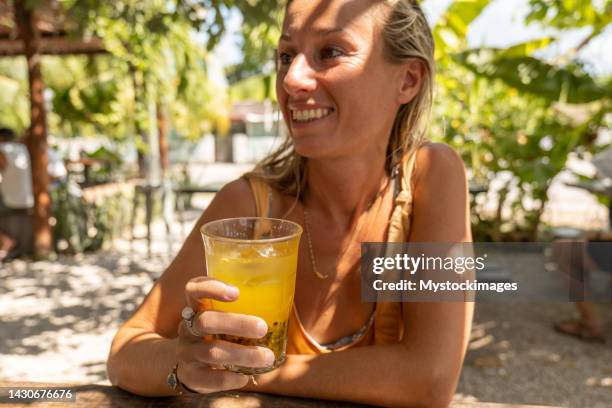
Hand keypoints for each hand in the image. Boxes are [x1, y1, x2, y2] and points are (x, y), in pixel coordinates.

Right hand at [175, 276, 273, 393]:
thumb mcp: (221, 319)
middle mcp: (187, 328)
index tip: (236, 292)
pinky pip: (208, 378)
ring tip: (267, 357)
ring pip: (212, 352)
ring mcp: (186, 352)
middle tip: (263, 328)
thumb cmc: (216, 336)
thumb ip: (241, 309)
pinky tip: (244, 378)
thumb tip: (282, 298)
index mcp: (195, 308)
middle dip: (237, 323)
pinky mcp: (189, 375)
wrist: (189, 368)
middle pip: (206, 321)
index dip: (211, 287)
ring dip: (243, 354)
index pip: (194, 289)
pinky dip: (228, 378)